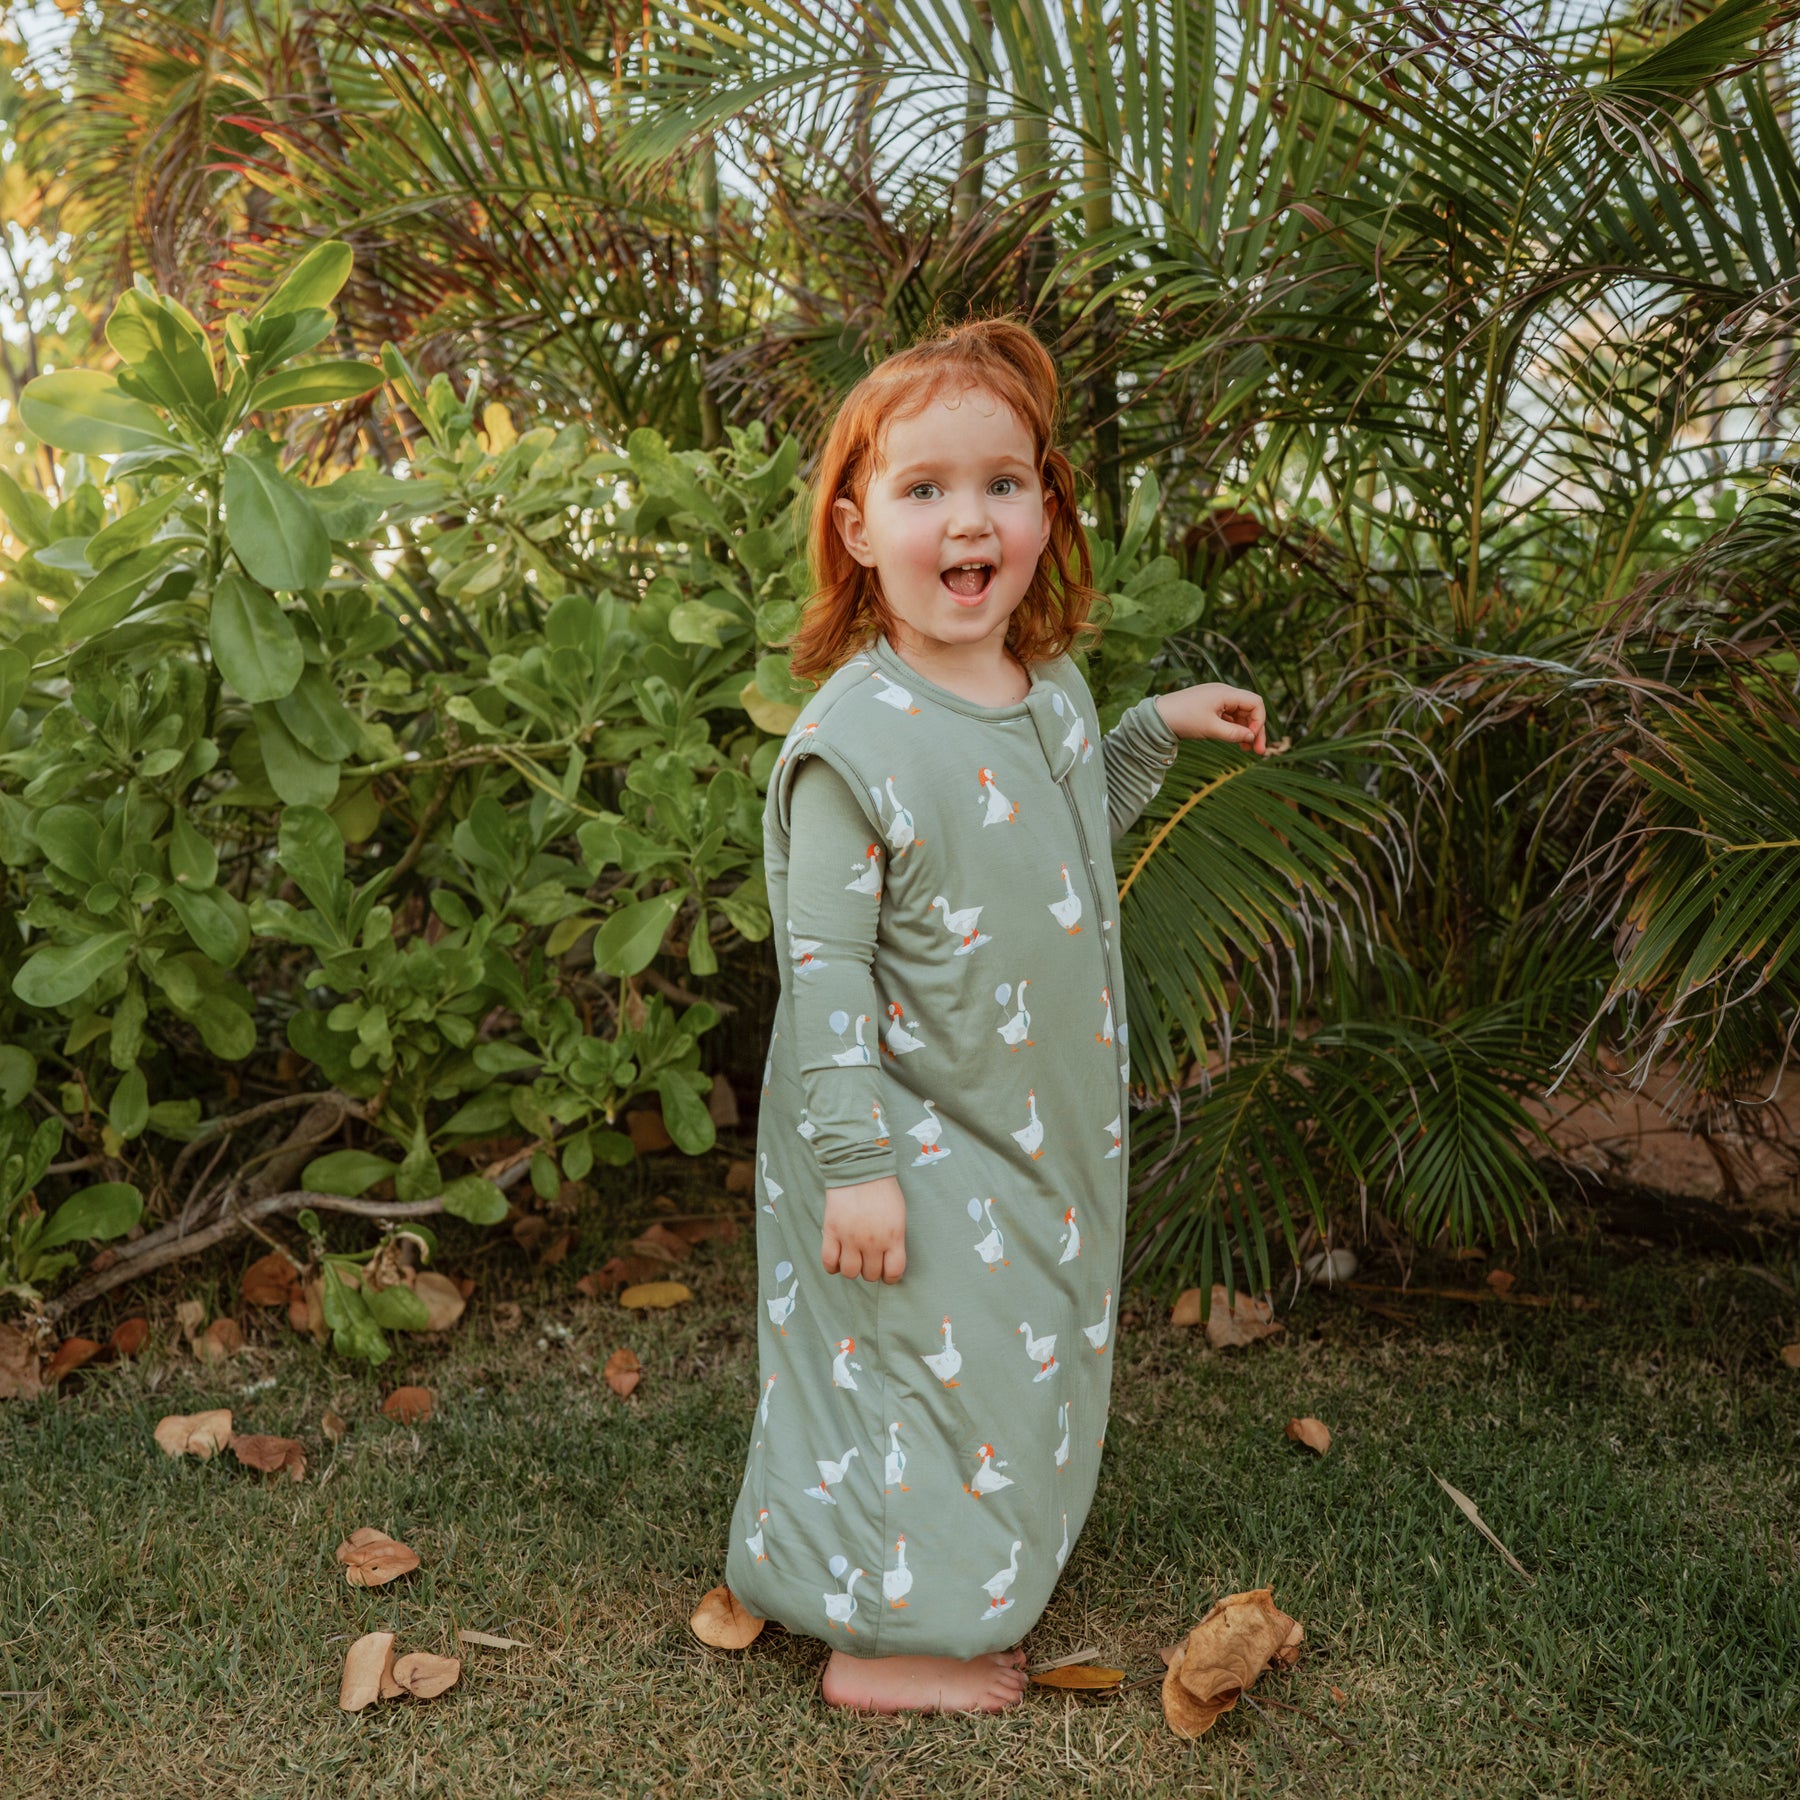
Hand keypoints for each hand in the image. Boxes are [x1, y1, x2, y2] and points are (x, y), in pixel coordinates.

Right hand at [821, 1175, 906, 1283]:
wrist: (860, 1168)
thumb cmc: (882, 1189)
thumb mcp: (898, 1215)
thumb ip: (894, 1238)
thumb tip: (888, 1257)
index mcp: (893, 1236)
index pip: (894, 1272)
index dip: (890, 1277)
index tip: (886, 1273)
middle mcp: (872, 1242)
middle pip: (870, 1274)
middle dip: (870, 1270)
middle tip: (868, 1260)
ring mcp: (850, 1238)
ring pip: (850, 1272)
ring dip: (852, 1269)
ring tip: (852, 1259)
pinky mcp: (832, 1231)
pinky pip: (829, 1261)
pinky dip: (832, 1267)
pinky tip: (836, 1260)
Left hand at [1154, 683, 1269, 754]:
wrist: (1157, 717)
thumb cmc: (1183, 719)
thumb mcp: (1210, 729)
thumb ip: (1234, 733)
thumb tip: (1252, 737)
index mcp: (1225, 693)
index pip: (1255, 703)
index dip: (1258, 721)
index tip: (1252, 738)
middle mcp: (1223, 693)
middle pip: (1250, 710)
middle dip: (1255, 730)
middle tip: (1259, 752)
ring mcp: (1217, 700)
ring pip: (1240, 715)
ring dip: (1245, 731)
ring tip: (1246, 750)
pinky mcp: (1210, 707)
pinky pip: (1229, 716)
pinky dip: (1234, 728)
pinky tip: (1235, 741)